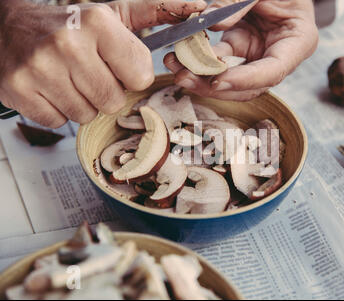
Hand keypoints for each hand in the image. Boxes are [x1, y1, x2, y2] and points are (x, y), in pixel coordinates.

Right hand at [0, 0, 205, 127]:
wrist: (9, 26)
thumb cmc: (70, 24)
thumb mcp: (114, 13)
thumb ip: (156, 11)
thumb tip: (200, 6)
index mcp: (99, 23)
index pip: (140, 77)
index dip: (130, 76)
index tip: (116, 64)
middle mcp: (68, 44)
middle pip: (114, 101)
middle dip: (106, 91)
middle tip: (88, 72)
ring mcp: (41, 68)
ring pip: (87, 115)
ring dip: (82, 102)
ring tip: (68, 78)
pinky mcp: (20, 90)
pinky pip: (58, 121)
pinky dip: (58, 109)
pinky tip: (51, 88)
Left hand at [164, 0, 317, 100]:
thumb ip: (239, 2)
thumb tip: (212, 21)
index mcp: (298, 42)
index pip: (272, 72)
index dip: (245, 80)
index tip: (218, 81)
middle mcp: (279, 56)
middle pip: (248, 86)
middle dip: (215, 86)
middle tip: (185, 78)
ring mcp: (258, 54)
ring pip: (231, 78)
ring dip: (202, 77)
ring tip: (176, 69)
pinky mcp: (242, 47)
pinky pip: (219, 60)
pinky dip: (200, 60)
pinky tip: (181, 56)